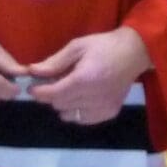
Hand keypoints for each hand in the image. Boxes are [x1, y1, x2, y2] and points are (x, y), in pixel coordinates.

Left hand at [27, 27, 151, 125]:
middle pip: (59, 104)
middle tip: (53, 83)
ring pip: (69, 115)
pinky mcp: (109, 113)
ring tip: (69, 90)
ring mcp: (103, 107)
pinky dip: (76, 111)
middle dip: (51, 95)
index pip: (54, 94)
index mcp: (85, 79)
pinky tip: (81, 98)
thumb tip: (32, 71)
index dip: (39, 92)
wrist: (134, 53)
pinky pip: (82, 119)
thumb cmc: (104, 46)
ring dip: (63, 104)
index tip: (32, 87)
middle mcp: (94, 97)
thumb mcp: (77, 46)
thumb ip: (55, 62)